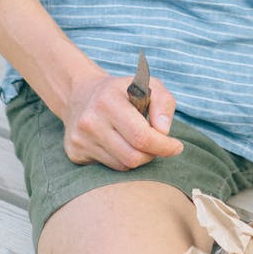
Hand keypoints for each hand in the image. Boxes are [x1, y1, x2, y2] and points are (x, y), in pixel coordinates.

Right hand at [62, 69, 182, 170]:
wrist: (81, 94)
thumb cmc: (122, 91)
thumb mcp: (147, 85)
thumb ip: (163, 103)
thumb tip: (164, 131)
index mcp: (108, 100)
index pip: (141, 136)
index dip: (164, 146)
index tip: (177, 146)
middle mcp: (90, 121)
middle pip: (133, 156)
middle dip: (153, 154)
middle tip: (159, 145)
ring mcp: (80, 139)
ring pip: (122, 166)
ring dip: (139, 158)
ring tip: (139, 142)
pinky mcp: (75, 153)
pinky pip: (109, 168)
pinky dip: (122, 160)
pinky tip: (121, 144)